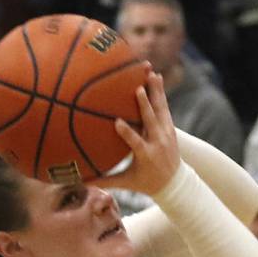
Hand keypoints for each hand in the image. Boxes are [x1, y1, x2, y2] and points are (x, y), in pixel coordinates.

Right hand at [94, 72, 179, 195]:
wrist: (174, 182)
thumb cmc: (146, 182)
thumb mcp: (127, 183)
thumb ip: (105, 181)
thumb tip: (82, 181)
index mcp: (147, 155)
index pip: (136, 143)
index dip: (127, 132)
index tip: (117, 121)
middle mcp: (158, 142)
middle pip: (151, 121)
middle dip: (145, 105)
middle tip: (138, 89)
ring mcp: (166, 133)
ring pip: (160, 109)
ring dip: (156, 91)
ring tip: (150, 73)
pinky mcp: (169, 126)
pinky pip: (164, 106)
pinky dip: (160, 92)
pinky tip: (156, 76)